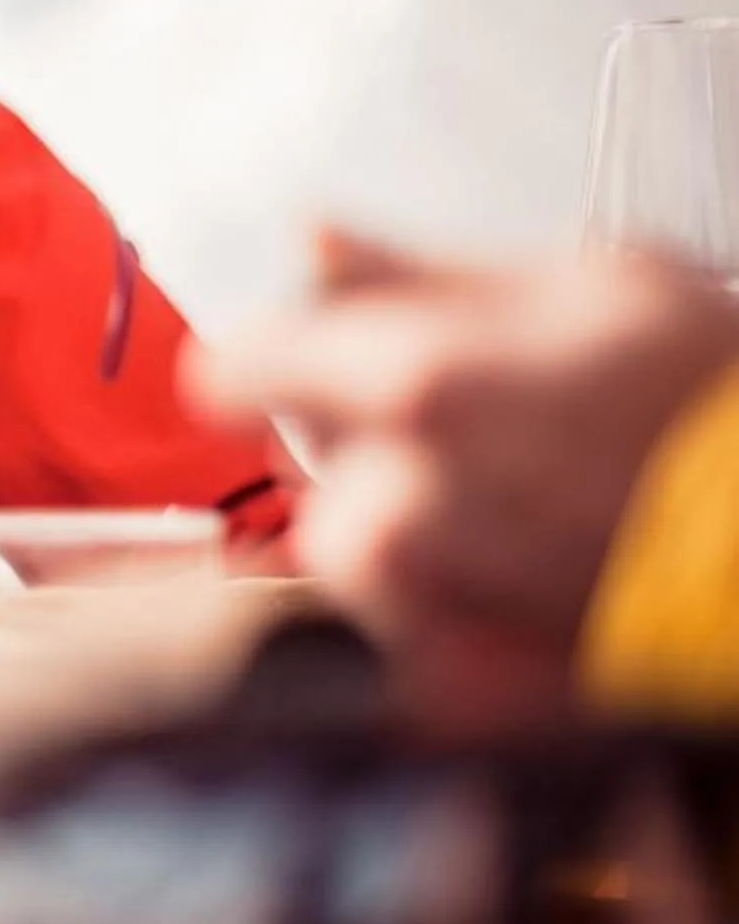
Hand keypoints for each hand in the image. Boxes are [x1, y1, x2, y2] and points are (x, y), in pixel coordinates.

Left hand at [184, 230, 738, 730]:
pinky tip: (522, 566)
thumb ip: (417, 273)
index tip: (289, 356)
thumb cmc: (722, 400)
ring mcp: (435, 601)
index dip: (265, 355)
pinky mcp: (468, 682)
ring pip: (347, 548)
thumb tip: (314, 241)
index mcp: (415, 381)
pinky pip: (401, 629)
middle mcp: (403, 497)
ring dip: (397, 521)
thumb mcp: (586, 285)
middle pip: (300, 457)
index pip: (234, 369)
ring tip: (512, 497)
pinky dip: (439, 601)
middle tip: (460, 421)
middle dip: (353, 434)